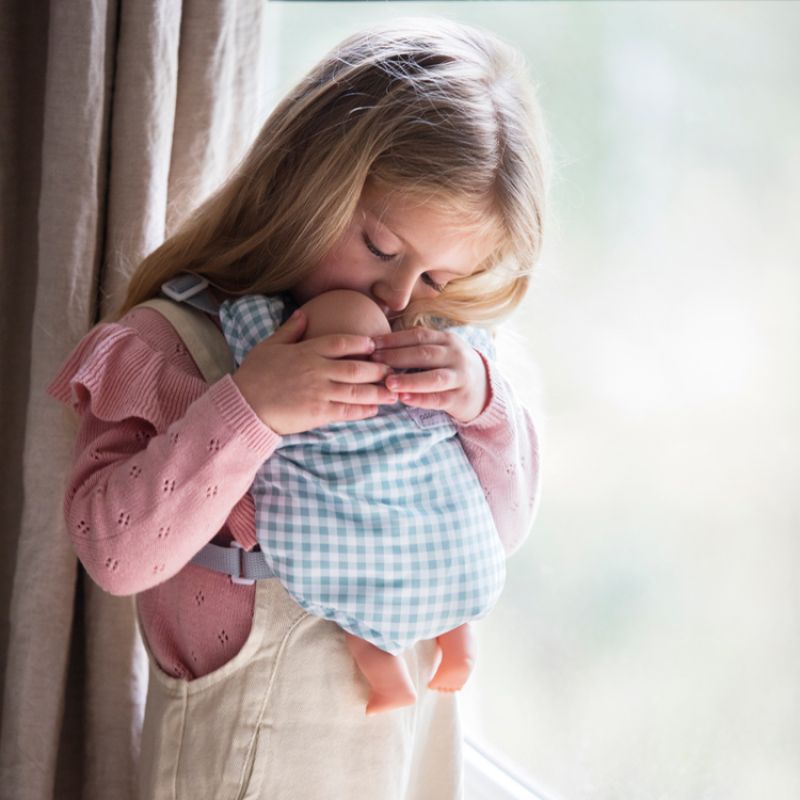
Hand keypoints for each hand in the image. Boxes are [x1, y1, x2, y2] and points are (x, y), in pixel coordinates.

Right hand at [231, 310, 397, 434]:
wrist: (243, 406)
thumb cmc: (253, 375)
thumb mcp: (269, 346)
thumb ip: (289, 330)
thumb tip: (304, 313)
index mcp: (306, 351)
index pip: (340, 343)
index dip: (361, 343)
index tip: (375, 345)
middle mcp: (316, 370)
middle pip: (356, 368)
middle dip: (378, 369)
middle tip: (392, 370)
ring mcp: (319, 392)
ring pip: (356, 390)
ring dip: (377, 392)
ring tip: (392, 393)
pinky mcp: (317, 413)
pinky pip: (346, 411)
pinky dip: (362, 410)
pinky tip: (374, 410)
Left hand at [370, 327, 489, 423]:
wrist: (484, 388)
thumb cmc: (450, 366)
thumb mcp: (440, 350)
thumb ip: (416, 345)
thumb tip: (377, 342)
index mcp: (447, 340)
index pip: (418, 336)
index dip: (394, 339)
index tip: (371, 344)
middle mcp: (455, 356)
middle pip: (424, 354)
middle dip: (397, 357)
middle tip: (373, 362)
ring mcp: (460, 377)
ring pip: (434, 378)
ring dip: (409, 380)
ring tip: (388, 383)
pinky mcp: (461, 398)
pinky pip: (439, 399)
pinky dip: (421, 399)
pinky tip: (404, 399)